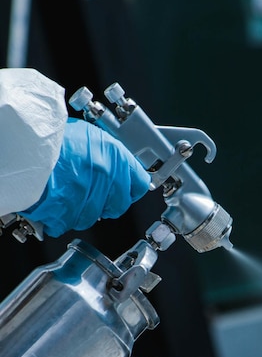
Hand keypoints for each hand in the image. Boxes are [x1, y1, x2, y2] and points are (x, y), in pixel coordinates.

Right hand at [20, 118, 150, 236]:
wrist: (25, 146)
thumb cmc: (51, 136)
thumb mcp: (87, 134)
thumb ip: (105, 153)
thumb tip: (113, 164)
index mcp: (115, 156)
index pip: (140, 183)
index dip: (132, 189)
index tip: (127, 191)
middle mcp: (107, 178)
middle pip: (119, 205)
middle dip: (107, 203)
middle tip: (91, 194)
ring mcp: (89, 198)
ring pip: (92, 216)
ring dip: (81, 210)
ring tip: (66, 194)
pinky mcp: (68, 214)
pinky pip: (68, 222)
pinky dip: (59, 218)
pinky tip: (53, 204)